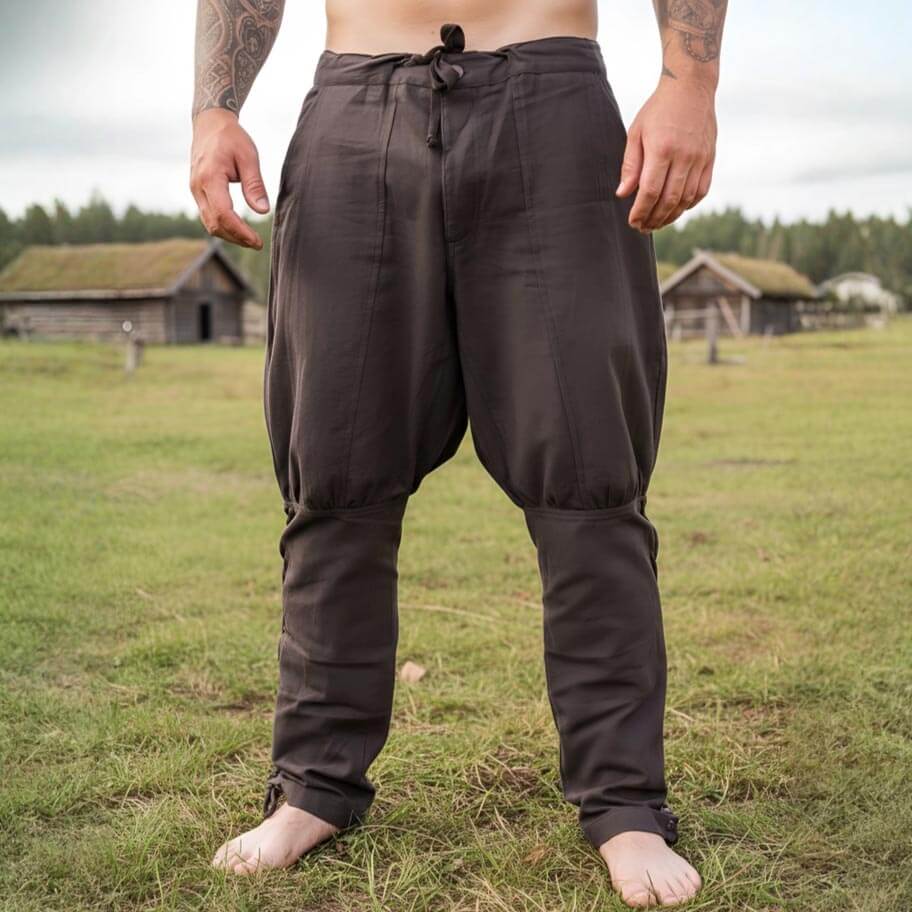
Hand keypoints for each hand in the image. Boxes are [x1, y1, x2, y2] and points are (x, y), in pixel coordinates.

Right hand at [190, 108, 268, 248]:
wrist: (209, 124)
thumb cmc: (231, 137)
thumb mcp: (248, 156)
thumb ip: (255, 184)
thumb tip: (262, 211)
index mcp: (210, 177)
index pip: (223, 214)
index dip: (240, 232)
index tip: (257, 241)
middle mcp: (198, 187)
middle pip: (214, 224)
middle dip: (236, 238)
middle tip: (257, 244)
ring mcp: (195, 190)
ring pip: (209, 223)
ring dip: (229, 235)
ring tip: (250, 240)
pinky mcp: (198, 192)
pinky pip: (208, 216)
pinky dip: (223, 227)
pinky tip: (239, 230)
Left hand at [616, 79, 716, 232]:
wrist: (690, 87)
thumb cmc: (658, 110)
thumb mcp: (636, 133)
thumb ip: (630, 165)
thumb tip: (623, 194)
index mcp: (662, 149)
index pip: (650, 191)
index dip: (641, 211)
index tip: (632, 221)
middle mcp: (684, 156)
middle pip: (669, 199)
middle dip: (654, 218)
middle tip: (643, 228)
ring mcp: (700, 158)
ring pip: (686, 199)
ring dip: (670, 216)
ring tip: (657, 223)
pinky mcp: (710, 158)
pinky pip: (701, 190)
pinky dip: (688, 205)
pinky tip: (676, 210)